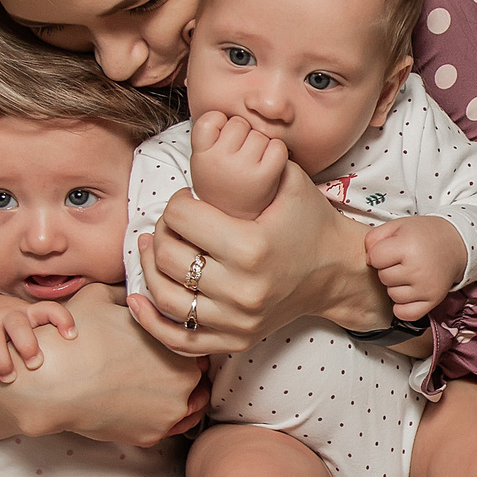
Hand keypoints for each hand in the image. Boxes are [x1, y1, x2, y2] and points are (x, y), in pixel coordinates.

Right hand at [0, 284, 208, 449]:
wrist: (52, 383)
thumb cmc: (76, 336)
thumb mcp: (103, 296)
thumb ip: (132, 291)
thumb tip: (144, 280)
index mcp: (178, 343)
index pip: (197, 341)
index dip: (184, 340)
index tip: (171, 341)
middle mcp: (184, 379)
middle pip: (198, 375)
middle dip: (184, 369)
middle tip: (165, 365)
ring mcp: (171, 412)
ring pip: (190, 404)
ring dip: (180, 395)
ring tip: (158, 386)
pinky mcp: (153, 436)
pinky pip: (170, 427)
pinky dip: (163, 416)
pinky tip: (147, 404)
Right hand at [0, 291, 75, 382]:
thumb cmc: (14, 325)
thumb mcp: (32, 322)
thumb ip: (51, 336)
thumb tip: (83, 368)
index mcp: (29, 313)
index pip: (48, 309)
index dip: (62, 320)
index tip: (72, 336)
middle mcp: (8, 316)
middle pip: (17, 323)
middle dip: (27, 344)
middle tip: (35, 364)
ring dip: (2, 361)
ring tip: (9, 378)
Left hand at [129, 164, 395, 353]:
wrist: (338, 271)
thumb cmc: (310, 221)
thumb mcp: (288, 179)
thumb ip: (248, 158)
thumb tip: (205, 137)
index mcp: (252, 247)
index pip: (182, 219)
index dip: (177, 202)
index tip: (188, 199)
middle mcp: (242, 289)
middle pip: (169, 256)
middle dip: (162, 231)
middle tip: (173, 222)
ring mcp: (238, 320)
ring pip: (166, 296)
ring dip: (149, 268)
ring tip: (152, 247)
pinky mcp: (235, 339)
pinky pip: (179, 338)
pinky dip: (151, 320)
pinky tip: (138, 298)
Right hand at [188, 109, 291, 219]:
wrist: (241, 227)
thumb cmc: (224, 186)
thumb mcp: (205, 161)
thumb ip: (211, 134)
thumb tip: (233, 99)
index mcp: (200, 157)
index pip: (213, 118)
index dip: (221, 128)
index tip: (221, 149)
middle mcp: (217, 162)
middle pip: (239, 124)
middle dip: (243, 137)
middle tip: (238, 163)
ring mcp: (241, 169)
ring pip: (259, 134)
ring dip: (261, 147)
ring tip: (252, 169)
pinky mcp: (265, 177)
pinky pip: (277, 147)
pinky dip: (277, 156)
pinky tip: (268, 172)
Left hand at [363, 216, 466, 321]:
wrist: (455, 243)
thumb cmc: (424, 235)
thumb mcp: (397, 226)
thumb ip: (374, 237)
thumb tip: (367, 259)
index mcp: (408, 246)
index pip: (374, 258)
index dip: (378, 253)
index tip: (390, 250)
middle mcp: (418, 269)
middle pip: (383, 277)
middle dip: (388, 269)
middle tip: (403, 261)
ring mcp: (426, 288)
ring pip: (392, 295)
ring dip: (396, 286)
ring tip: (409, 273)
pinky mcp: (432, 301)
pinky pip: (405, 313)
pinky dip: (402, 305)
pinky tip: (408, 292)